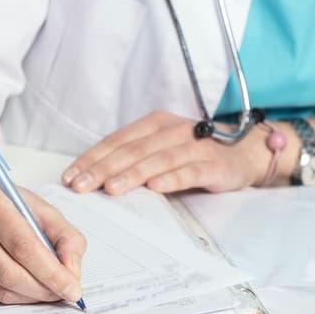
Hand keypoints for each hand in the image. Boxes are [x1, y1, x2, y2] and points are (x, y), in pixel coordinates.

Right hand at [0, 183, 85, 304]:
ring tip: (50, 290)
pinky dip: (18, 296)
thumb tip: (71, 274)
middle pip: (9, 271)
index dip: (51, 272)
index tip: (72, 288)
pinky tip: (31, 288)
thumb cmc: (14, 207)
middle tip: (64, 294)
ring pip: (1, 287)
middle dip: (43, 289)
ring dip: (32, 295)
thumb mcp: (46, 212)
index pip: (23, 245)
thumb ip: (67, 240)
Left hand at [61, 111, 270, 194]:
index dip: (91, 158)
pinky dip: (172, 179)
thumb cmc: (195, 153)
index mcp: (154, 125)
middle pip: (131, 151)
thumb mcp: (161, 148)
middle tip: (80, 186)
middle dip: (102, 169)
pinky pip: (189, 171)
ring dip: (131, 174)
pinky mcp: (212, 164)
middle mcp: (171, 131)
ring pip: (156, 160)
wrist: (244, 152)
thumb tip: (94, 177)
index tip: (70, 177)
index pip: (116, 141)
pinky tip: (156, 187)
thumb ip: (134, 158)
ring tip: (110, 189)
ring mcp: (193, 146)